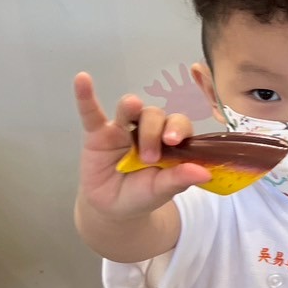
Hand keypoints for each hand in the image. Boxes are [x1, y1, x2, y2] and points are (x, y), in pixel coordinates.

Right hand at [74, 72, 209, 220]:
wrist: (111, 208)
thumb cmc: (141, 195)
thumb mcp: (160, 190)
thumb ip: (179, 180)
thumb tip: (205, 174)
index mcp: (169, 143)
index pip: (178, 125)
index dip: (178, 129)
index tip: (173, 141)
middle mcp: (148, 130)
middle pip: (155, 115)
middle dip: (153, 131)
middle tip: (149, 157)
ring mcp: (122, 129)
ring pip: (130, 109)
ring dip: (131, 107)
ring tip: (130, 107)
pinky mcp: (97, 133)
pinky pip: (91, 112)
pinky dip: (86, 96)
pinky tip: (82, 80)